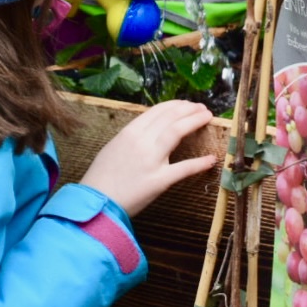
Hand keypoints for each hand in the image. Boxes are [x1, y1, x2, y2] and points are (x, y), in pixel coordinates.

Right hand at [79, 100, 218, 216]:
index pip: (157, 111)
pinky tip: (211, 159)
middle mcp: (141, 141)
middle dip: (189, 109)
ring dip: (195, 121)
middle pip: (170, 117)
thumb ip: (133, 136)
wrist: (95, 202)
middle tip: (202, 108)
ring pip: (177, 132)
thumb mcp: (114, 147)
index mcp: (129, 132)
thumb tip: (152, 128)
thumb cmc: (102, 177)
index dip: (175, 105)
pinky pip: (183, 168)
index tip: (186, 104)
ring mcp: (151, 160)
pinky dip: (199, 163)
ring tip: (207, 117)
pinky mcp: (159, 181)